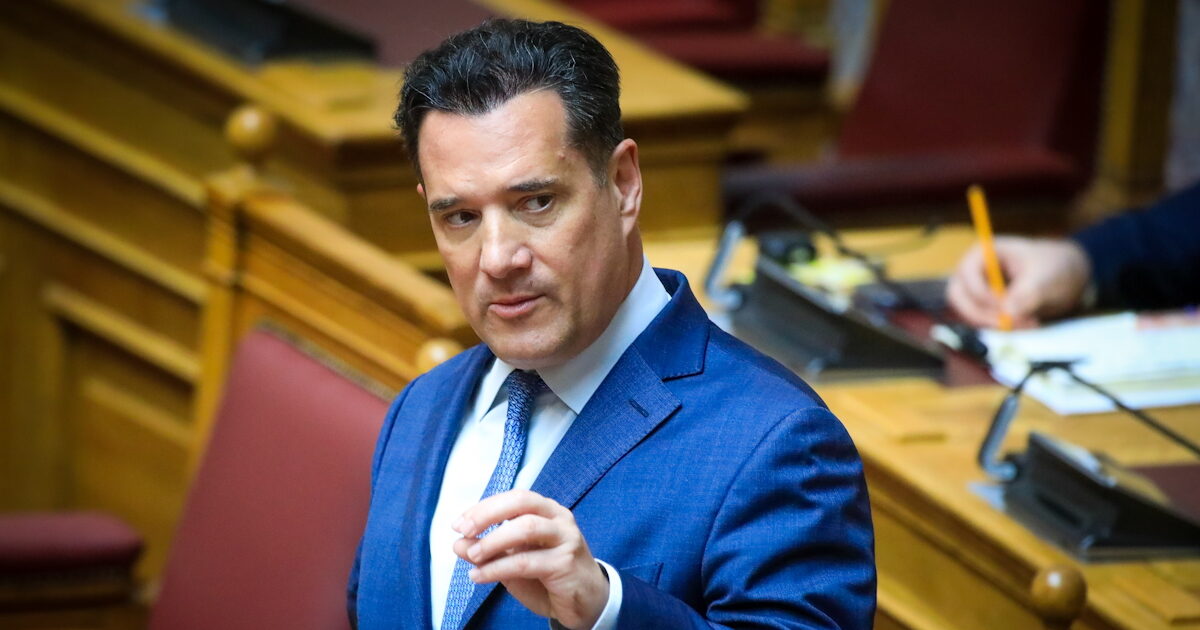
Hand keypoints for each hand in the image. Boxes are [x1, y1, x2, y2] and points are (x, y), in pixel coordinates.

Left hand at [452, 490, 607, 628]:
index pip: (514, 497)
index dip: (485, 507)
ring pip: (526, 528)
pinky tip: (480, 576)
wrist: (586, 602)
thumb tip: (458, 543)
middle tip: (464, 530)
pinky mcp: (565, 563)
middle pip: (522, 502)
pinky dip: (498, 567)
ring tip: (472, 555)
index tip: (459, 523)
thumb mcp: (513, 561)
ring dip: (493, 540)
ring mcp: (566, 538)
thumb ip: (488, 550)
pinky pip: (526, 562)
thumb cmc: (549, 576)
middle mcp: (559, 518)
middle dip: (488, 514)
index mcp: (547, 510)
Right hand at [947, 236, 1091, 328]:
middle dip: (981, 315)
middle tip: (1008, 325)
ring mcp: (976, 290)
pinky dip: (1001, 328)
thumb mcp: (1045, 277)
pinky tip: (1027, 324)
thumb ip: (1026, 294)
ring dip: (993, 324)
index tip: (1006, 310)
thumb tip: (1007, 315)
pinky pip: (982, 322)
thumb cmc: (1054, 267)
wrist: (1066, 276)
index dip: (981, 295)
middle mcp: (972, 272)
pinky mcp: (985, 308)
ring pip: (969, 313)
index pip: (965, 276)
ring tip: (1028, 323)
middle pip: (958, 298)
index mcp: (982, 253)